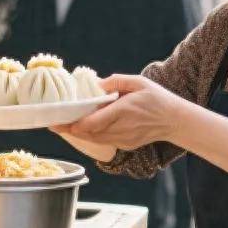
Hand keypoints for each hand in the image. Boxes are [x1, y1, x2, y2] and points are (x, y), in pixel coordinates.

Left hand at [55, 73, 186, 150]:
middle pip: (89, 134)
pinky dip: (92, 135)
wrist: (175, 121)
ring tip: (64, 125)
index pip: (93, 122)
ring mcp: (124, 139)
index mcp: (124, 111)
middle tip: (53, 123)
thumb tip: (97, 83)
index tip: (58, 122)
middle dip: (69, 130)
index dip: (73, 125)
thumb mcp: (139, 82)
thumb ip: (116, 81)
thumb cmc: (157, 98)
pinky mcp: (126, 145)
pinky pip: (104, 141)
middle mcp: (122, 128)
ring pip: (94, 140)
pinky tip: (85, 127)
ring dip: (79, 134)